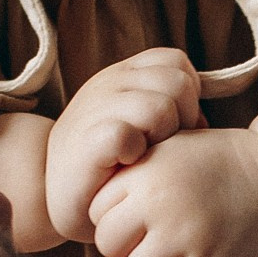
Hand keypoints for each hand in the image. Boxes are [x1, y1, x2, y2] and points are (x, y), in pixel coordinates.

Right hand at [45, 49, 206, 243]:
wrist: (54, 194)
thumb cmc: (110, 165)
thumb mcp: (143, 126)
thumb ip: (172, 113)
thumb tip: (203, 123)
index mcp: (126, 75)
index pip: (176, 62)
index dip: (188, 95)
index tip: (175, 127)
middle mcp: (110, 83)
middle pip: (178, 83)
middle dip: (184, 119)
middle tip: (163, 147)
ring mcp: (95, 108)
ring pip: (160, 107)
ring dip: (162, 137)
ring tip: (146, 156)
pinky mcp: (86, 142)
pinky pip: (126, 134)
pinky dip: (135, 152)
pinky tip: (128, 165)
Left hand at [90, 127, 257, 256]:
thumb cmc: (217, 163)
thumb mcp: (168, 149)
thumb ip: (129, 176)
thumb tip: (92, 217)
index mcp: (144, 173)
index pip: (97, 213)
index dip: (116, 217)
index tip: (141, 215)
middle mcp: (159, 204)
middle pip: (110, 246)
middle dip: (127, 247)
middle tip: (155, 239)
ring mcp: (185, 237)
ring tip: (173, 256)